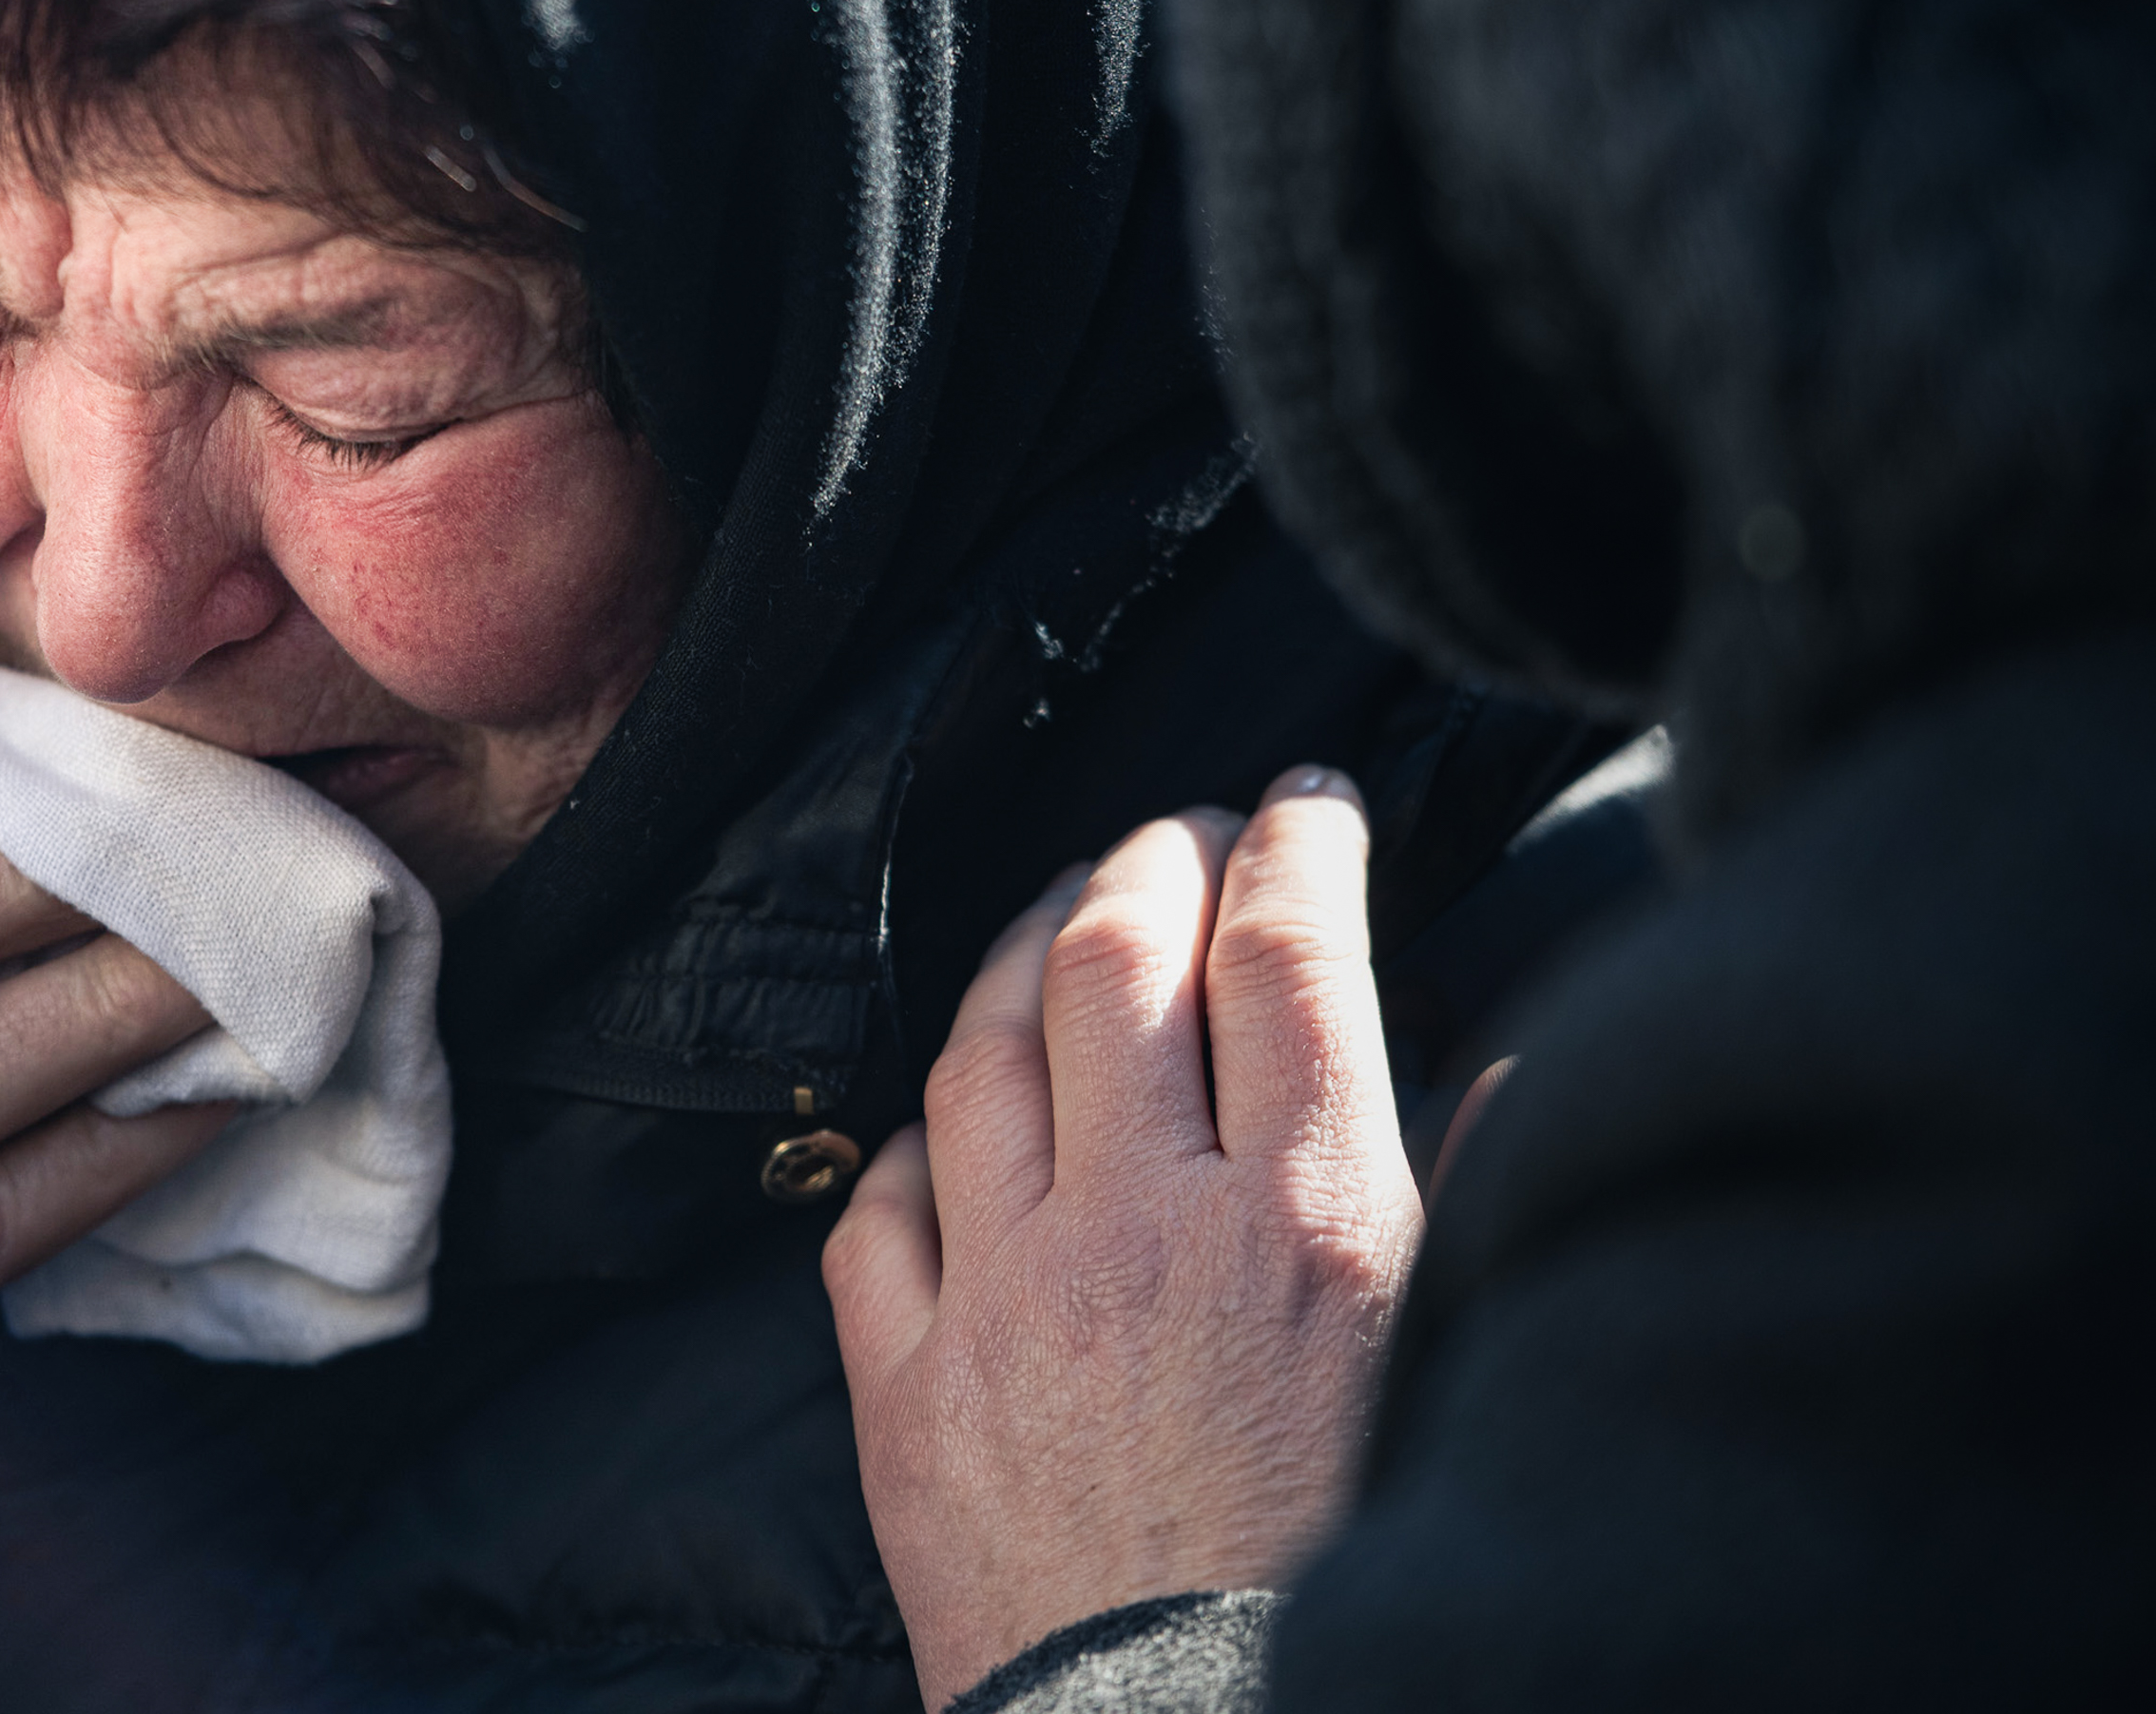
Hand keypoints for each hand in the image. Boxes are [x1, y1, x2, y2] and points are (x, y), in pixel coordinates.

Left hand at [823, 768, 1420, 1709]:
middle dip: (1155, 857)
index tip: (1308, 801)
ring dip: (1024, 951)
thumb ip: (1478, 1202)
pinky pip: (878, 1208)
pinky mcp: (907, 1392)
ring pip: (981, 1048)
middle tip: (1188, 834)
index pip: (1290, 952)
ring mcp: (1007, 1303)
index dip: (1299, 844)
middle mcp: (1146, 1233)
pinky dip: (916, 1142)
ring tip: (1067, 916)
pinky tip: (953, 1122)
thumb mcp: (1466, 1381)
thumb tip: (1510, 1061)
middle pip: (1118, 958)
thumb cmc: (1360, 1586)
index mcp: (1314, 1227)